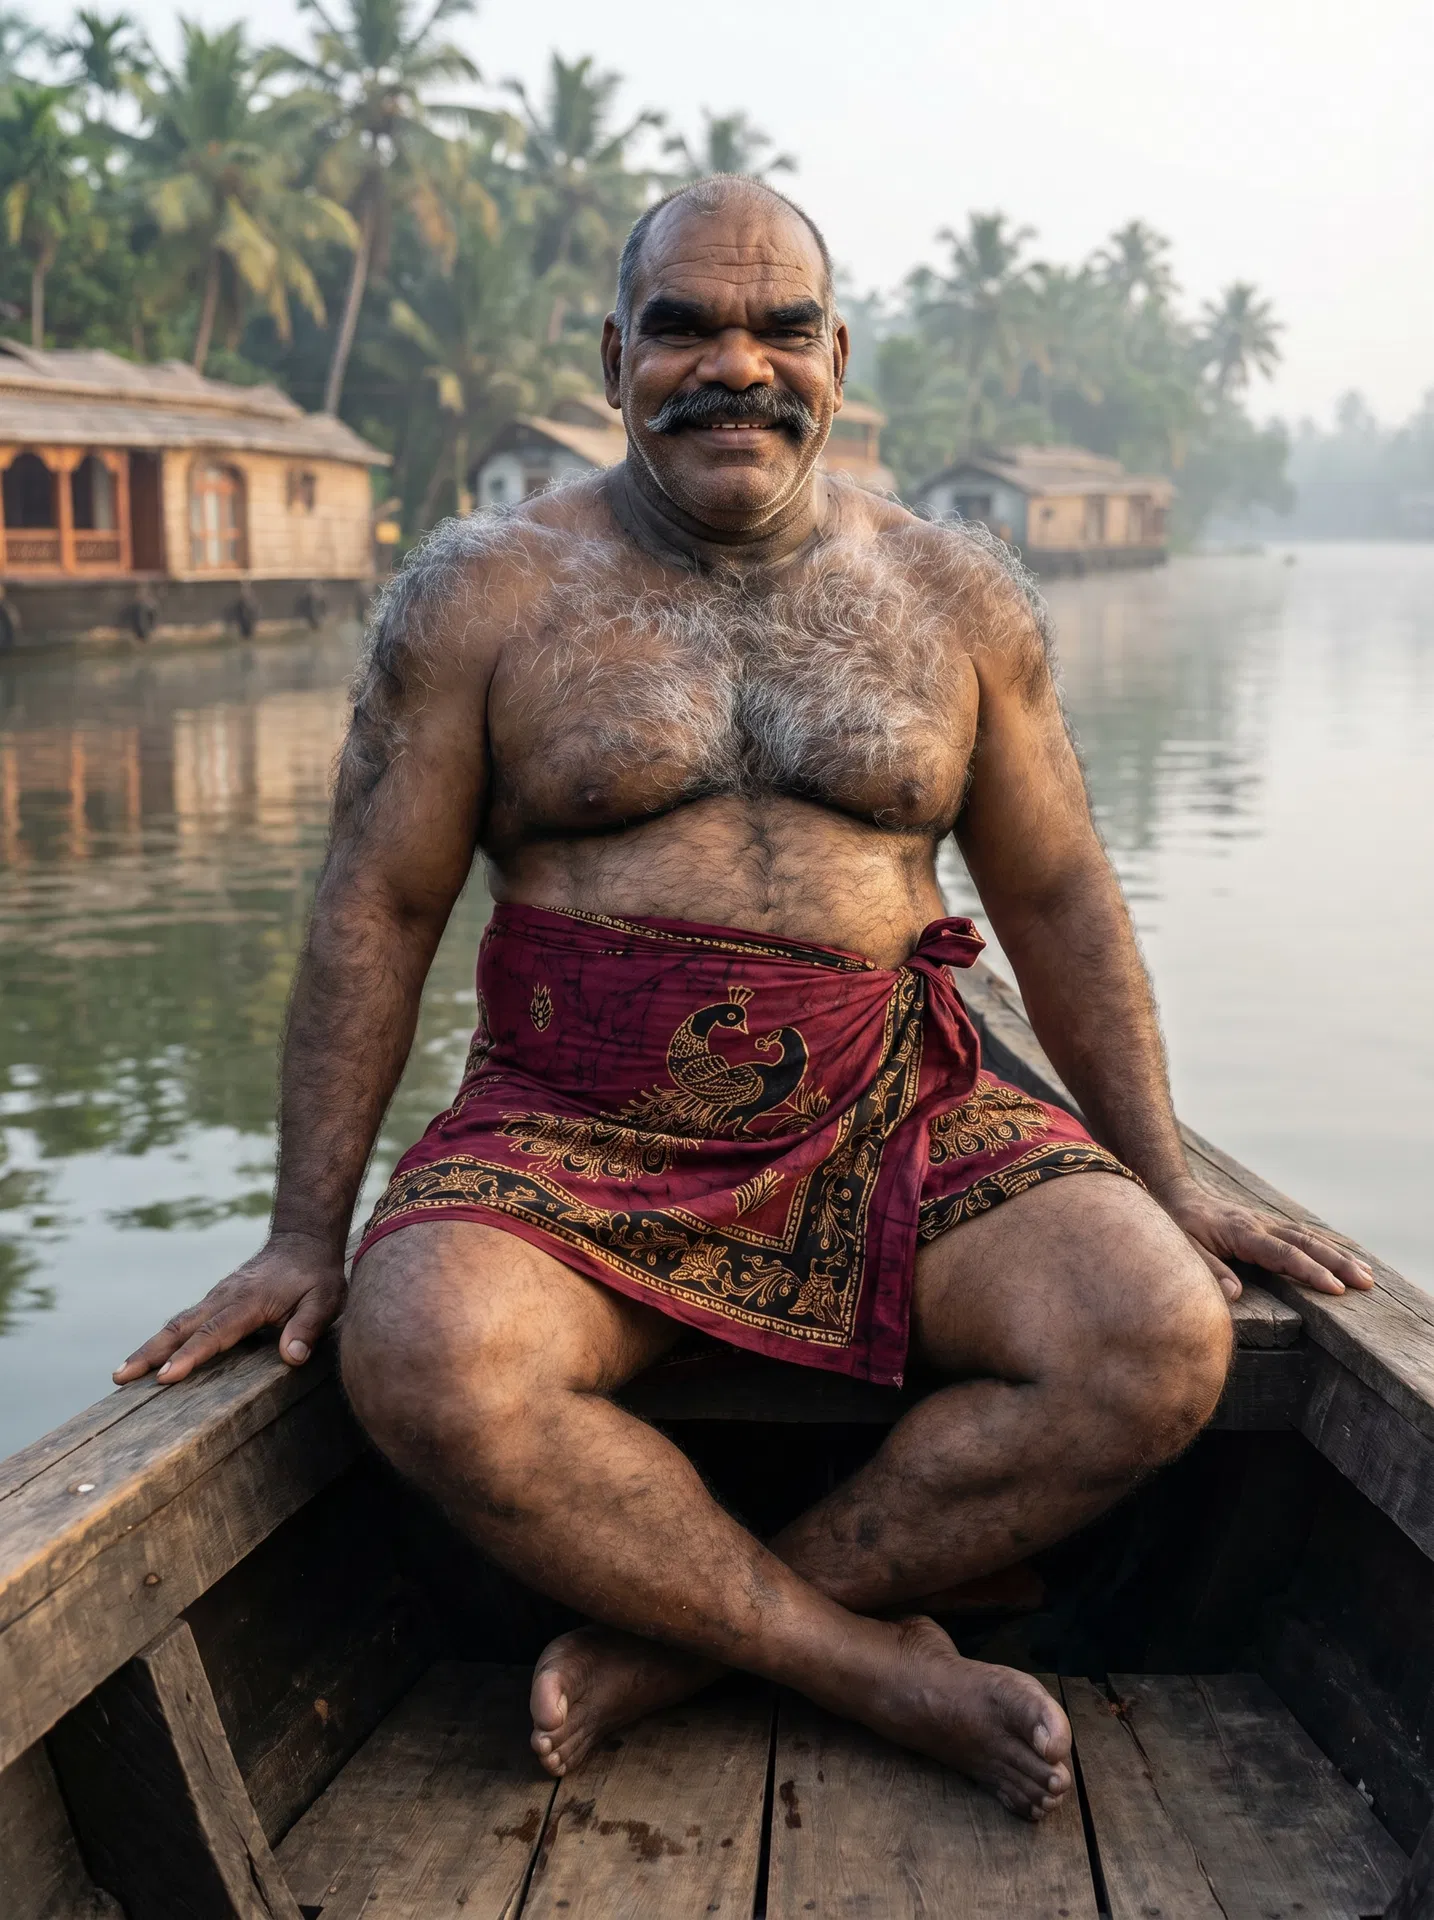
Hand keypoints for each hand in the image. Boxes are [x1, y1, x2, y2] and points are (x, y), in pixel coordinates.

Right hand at [113, 1231, 346, 1385]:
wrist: (302, 1240)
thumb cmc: (315, 1274)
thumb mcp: (325, 1300)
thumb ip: (308, 1327)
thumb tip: (292, 1357)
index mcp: (248, 1301)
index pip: (214, 1332)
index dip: (190, 1355)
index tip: (165, 1376)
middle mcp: (224, 1298)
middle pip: (180, 1327)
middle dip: (150, 1353)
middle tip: (120, 1377)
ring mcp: (216, 1297)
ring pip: (176, 1323)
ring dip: (148, 1347)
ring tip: (121, 1374)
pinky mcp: (215, 1300)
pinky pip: (185, 1321)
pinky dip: (164, 1339)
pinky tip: (150, 1357)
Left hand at [1157, 1177, 1374, 1300]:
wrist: (1174, 1194)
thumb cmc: (1176, 1225)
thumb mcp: (1182, 1248)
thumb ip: (1208, 1269)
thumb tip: (1235, 1294)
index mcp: (1241, 1232)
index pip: (1283, 1254)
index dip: (1310, 1272)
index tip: (1335, 1289)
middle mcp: (1259, 1225)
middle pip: (1306, 1244)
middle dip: (1338, 1264)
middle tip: (1366, 1283)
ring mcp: (1265, 1222)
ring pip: (1309, 1237)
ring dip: (1339, 1255)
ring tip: (1367, 1275)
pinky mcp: (1266, 1224)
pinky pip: (1302, 1234)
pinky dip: (1326, 1244)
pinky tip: (1343, 1255)